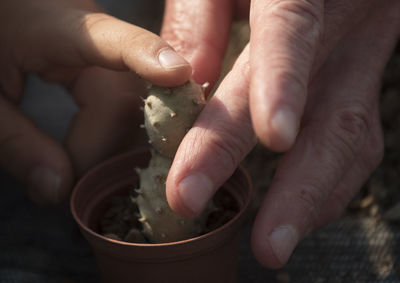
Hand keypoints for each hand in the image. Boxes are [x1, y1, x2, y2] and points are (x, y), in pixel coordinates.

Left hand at [0, 0, 190, 203]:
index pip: (114, 40)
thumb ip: (18, 144)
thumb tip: (60, 191)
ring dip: (109, 147)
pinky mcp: (104, 62)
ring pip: (131, 105)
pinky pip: (122, 102)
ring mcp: (102, 47)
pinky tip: (89, 154)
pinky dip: (109, 134)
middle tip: (67, 187)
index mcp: (55, 26)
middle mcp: (92, 32)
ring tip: (73, 174)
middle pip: (126, 98)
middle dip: (103, 151)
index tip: (180, 74)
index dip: (149, 55)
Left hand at [162, 0, 399, 267]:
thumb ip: (200, 17)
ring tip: (276, 243)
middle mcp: (343, 27)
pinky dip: (326, 182)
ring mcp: (360, 59)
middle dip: (294, 181)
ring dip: (313, 196)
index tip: (270, 139)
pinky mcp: (359, 82)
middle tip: (263, 241)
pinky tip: (299, 211)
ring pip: (351, 136)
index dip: (284, 83)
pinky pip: (355, 139)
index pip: (290, 31)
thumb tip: (188, 78)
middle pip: (330, 110)